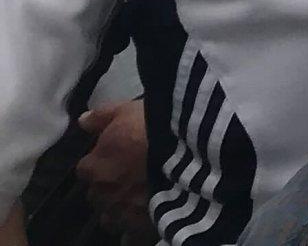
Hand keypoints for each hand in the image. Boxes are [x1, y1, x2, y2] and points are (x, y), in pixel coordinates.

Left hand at [74, 100, 150, 242]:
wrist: (191, 150)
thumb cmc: (156, 126)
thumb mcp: (128, 110)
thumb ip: (102, 117)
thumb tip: (81, 122)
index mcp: (95, 166)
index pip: (85, 168)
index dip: (101, 160)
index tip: (116, 152)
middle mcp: (103, 193)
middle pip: (97, 193)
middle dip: (108, 186)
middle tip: (129, 173)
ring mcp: (122, 212)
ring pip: (110, 217)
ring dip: (119, 207)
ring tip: (138, 196)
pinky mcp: (142, 226)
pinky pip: (130, 234)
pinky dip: (134, 227)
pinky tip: (147, 215)